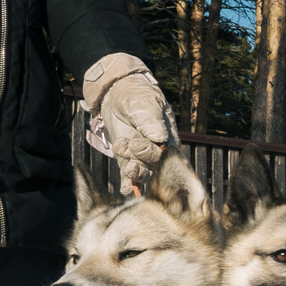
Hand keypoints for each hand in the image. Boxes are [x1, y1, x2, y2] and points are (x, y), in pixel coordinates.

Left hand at [86, 54, 175, 191]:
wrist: (117, 96)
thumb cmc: (136, 97)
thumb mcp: (145, 105)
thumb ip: (152, 121)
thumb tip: (160, 139)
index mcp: (168, 138)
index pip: (165, 154)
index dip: (151, 153)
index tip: (137, 143)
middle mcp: (158, 152)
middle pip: (154, 167)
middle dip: (141, 160)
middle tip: (129, 144)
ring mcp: (142, 158)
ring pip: (143, 174)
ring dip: (134, 172)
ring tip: (127, 165)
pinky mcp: (128, 161)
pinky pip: (130, 179)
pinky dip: (129, 186)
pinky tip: (126, 189)